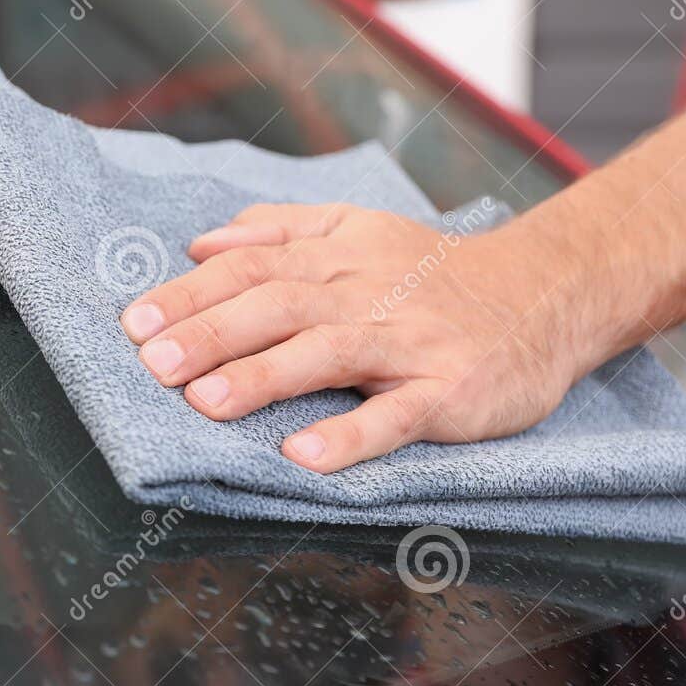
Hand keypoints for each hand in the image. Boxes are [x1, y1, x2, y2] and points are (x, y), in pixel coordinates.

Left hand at [118, 202, 596, 472]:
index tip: (136, 322)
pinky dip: (351, 435)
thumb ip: (282, 230)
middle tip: (151, 362)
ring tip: (205, 402)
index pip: (251, 268)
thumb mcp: (360, 229)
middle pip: (278, 306)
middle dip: (210, 333)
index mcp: (338, 255)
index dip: (192, 294)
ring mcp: (409, 342)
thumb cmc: (435, 272)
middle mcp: (367, 293)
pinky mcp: (449, 392)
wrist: (550, 291)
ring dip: (263, 377)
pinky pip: (397, 415)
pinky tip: (304, 456)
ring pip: (328, 353)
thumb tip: (203, 241)